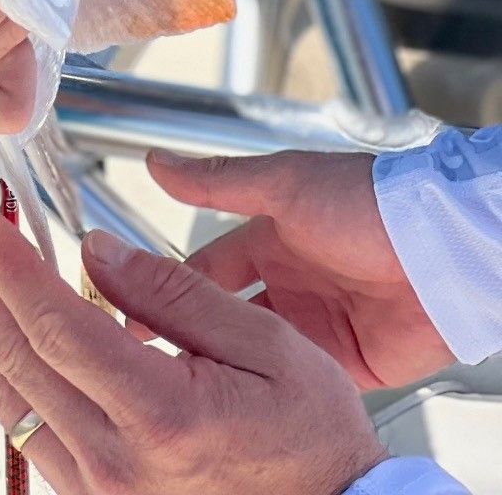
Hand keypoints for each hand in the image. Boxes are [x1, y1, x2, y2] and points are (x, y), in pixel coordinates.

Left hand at [0, 207, 386, 494]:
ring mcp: (102, 490)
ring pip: (12, 397)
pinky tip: (8, 329)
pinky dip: (10, 371)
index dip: (10, 267)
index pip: (55, 327)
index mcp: (162, 416)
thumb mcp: (268, 344)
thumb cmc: (312, 439)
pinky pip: (31, 431)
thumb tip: (96, 250)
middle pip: (18, 358)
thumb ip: (175, 293)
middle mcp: (119, 463)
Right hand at [149, 147, 454, 389]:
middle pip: (226, 317)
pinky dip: (276, 393)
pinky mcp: (348, 363)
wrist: (437, 248)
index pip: (205, 268)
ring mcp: (318, 326)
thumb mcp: (282, 184)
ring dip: (230, 368)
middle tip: (150, 355)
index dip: (167, 284)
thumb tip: (158, 162)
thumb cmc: (367, 202)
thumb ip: (217, 181)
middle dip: (192, 332)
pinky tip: (247, 401)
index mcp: (271, 239)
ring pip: (257, 355)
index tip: (126, 302)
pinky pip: (301, 382)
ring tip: (190, 382)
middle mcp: (291, 284)